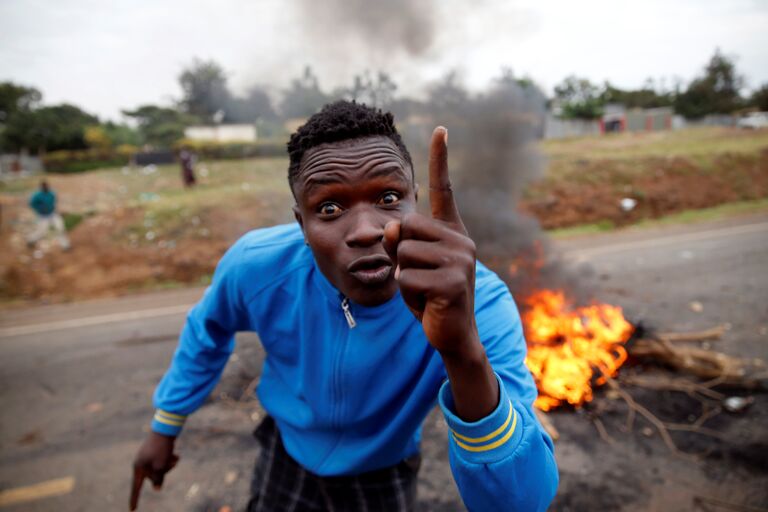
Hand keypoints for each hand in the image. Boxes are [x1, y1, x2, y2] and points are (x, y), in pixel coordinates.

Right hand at [130, 432, 178, 509]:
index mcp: (139, 467)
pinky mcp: (155, 452)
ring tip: (174, 456)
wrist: (166, 428)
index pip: (136, 487)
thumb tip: (157, 488)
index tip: (132, 510)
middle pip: (153, 477)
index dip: (134, 499)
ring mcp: (148, 457)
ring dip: (169, 465)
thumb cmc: (162, 448)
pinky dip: (170, 460)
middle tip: (169, 460)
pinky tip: (175, 455)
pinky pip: (163, 462)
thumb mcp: (161, 466)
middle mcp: (141, 463)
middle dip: (164, 472)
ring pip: (160, 469)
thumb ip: (158, 479)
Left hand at [383, 126, 477, 353]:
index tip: (440, 129)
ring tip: (423, 289)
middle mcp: (461, 239)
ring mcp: (460, 259)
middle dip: (399, 252)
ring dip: (403, 276)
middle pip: (405, 225)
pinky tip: (426, 302)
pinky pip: (407, 277)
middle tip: (419, 275)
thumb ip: (399, 241)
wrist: (451, 333)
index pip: (444, 190)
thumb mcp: (410, 264)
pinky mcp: (453, 281)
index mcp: (452, 231)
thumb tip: (391, 227)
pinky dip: (408, 293)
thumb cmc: (428, 295)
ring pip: (403, 252)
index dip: (440, 159)